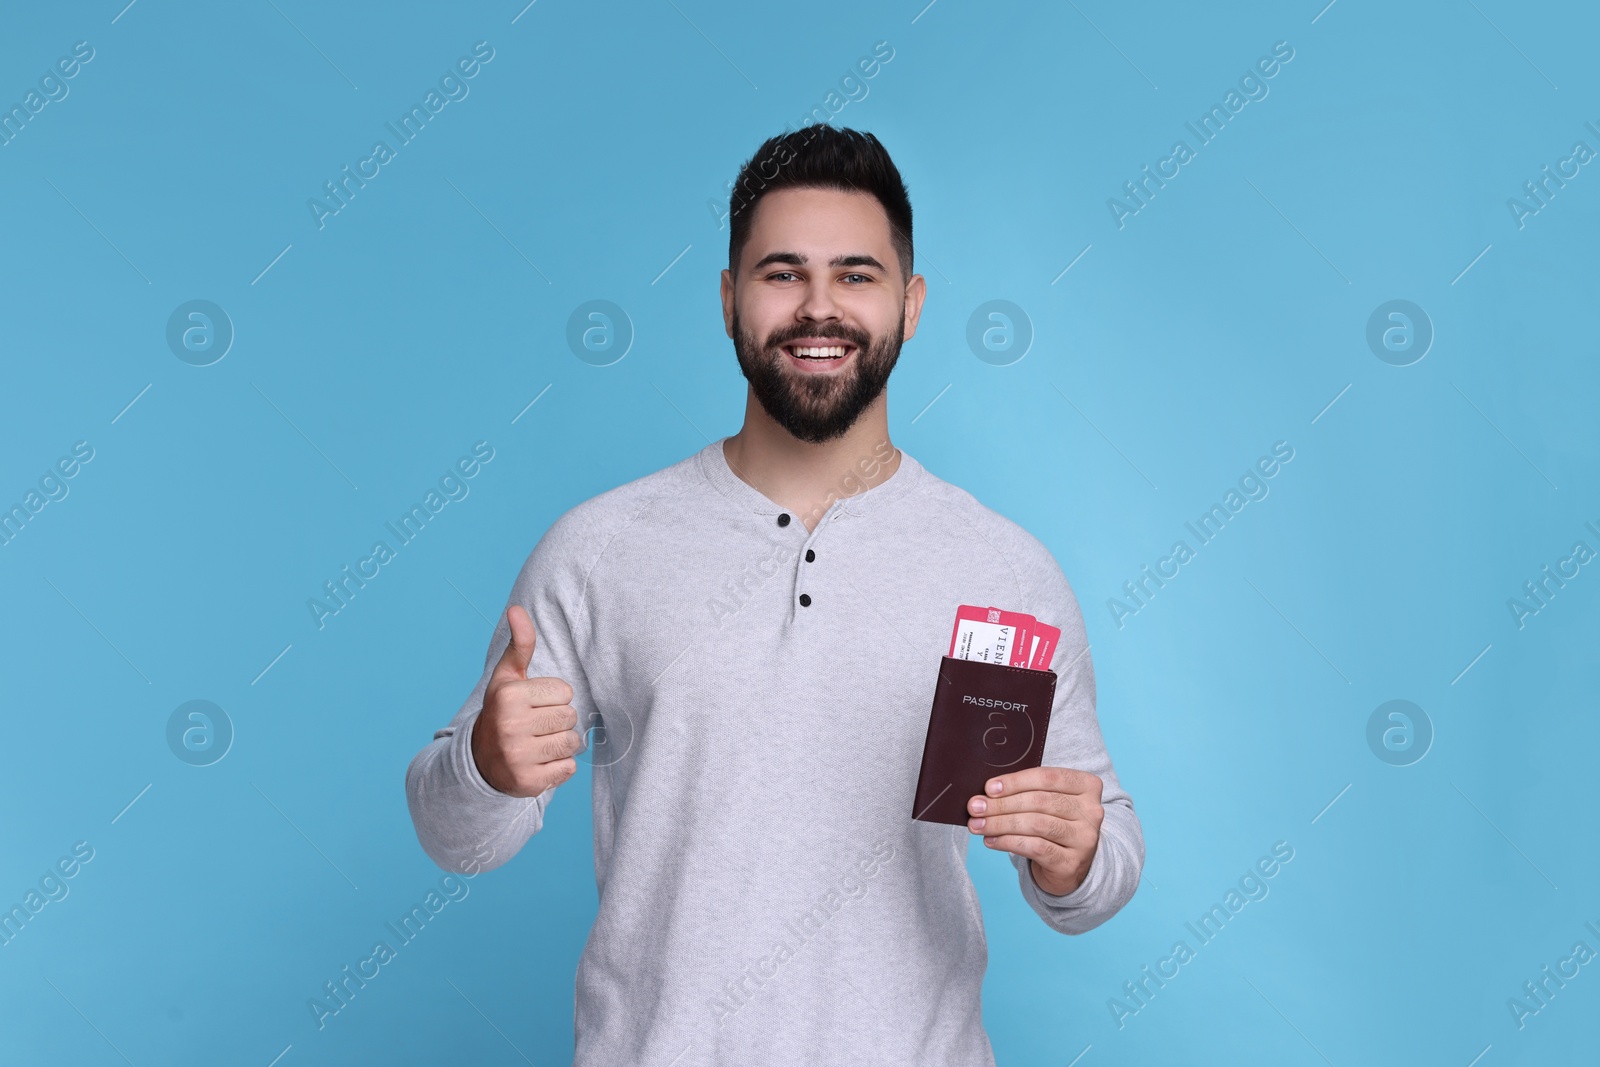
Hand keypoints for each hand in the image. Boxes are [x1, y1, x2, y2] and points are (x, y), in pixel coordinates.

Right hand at [470, 605, 580, 797]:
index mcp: (508, 696)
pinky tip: (539, 762)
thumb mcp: (507, 677)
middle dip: (559, 721)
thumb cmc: (503, 711)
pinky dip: (559, 767)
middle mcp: (510, 726)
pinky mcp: (528, 783)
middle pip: (571, 718)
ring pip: (572, 743)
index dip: (553, 698)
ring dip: (561, 744)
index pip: (565, 691)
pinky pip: (568, 768)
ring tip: (538, 743)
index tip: (533, 705)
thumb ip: (519, 644)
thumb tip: (517, 609)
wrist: (479, 762)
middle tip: (536, 726)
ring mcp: (518, 757)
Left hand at [967, 767, 1103, 896]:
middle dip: (1002, 804)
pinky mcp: (1072, 862)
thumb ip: (1025, 792)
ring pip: (1036, 824)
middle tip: (975, 807)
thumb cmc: (1053, 824)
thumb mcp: (1047, 802)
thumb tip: (986, 794)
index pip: (1048, 777)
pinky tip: (991, 840)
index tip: (989, 788)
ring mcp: (1085, 838)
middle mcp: (1092, 811)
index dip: (1015, 782)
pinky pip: (1035, 847)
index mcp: (1087, 786)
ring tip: (978, 824)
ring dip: (1000, 823)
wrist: (1070, 865)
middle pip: (1039, 802)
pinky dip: (1008, 842)